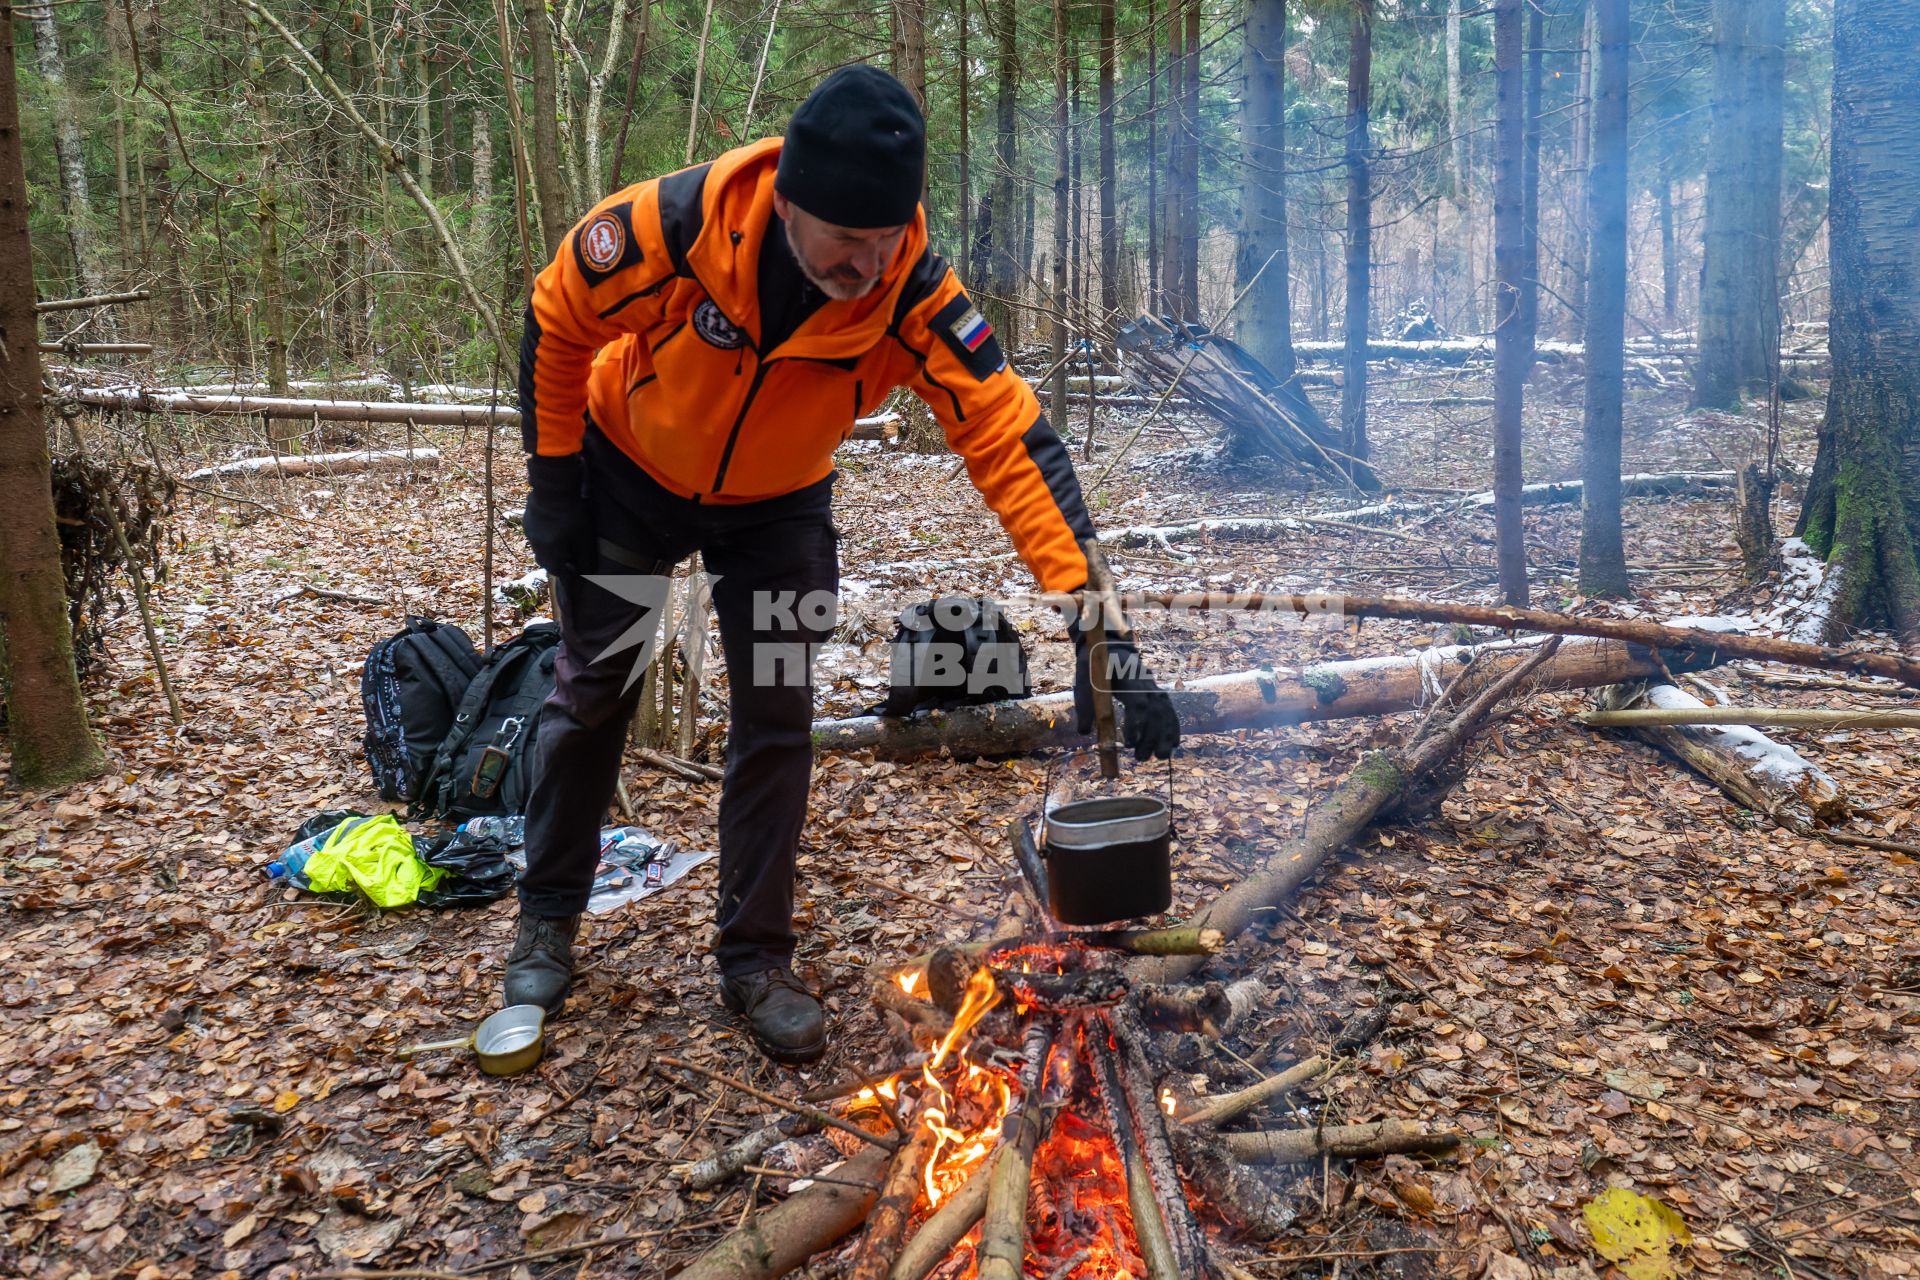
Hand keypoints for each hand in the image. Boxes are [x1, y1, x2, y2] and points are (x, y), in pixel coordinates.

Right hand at [522, 454, 594, 574]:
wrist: (553, 488)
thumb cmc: (572, 514)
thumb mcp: (584, 537)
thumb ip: (586, 557)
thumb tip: (587, 571)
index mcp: (550, 551)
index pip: (556, 571)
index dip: (566, 574)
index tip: (575, 571)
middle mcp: (537, 545)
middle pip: (545, 562)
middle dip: (557, 563)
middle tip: (569, 559)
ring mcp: (530, 533)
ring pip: (539, 549)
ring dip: (550, 550)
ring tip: (562, 544)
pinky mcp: (527, 521)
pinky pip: (535, 536)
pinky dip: (544, 538)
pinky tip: (553, 530)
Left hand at [1072, 630, 1180, 760]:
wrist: (1110, 647)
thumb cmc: (1095, 666)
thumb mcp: (1084, 680)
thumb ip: (1085, 704)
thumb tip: (1084, 731)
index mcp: (1126, 676)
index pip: (1138, 702)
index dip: (1136, 724)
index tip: (1130, 744)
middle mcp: (1145, 681)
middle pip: (1155, 710)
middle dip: (1151, 736)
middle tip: (1141, 758)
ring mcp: (1154, 686)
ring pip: (1165, 711)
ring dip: (1165, 735)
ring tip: (1161, 757)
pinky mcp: (1157, 692)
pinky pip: (1169, 710)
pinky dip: (1172, 727)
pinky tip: (1173, 744)